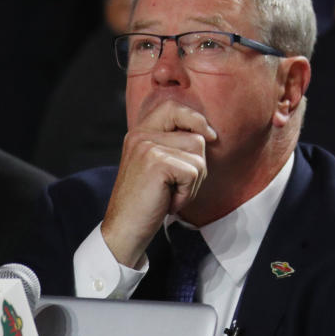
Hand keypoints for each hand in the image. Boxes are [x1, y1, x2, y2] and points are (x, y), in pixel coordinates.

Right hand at [101, 101, 216, 267]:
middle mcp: (141, 135)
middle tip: (177, 185)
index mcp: (139, 132)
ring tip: (170, 194)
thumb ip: (172, 146)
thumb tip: (210, 133)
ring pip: (198, 156)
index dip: (195, 118)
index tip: (210, 136)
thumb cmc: (145, 202)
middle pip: (196, 136)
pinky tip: (169, 202)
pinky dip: (187, 193)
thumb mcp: (155, 166)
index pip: (172, 106)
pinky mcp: (156, 162)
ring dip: (193, 182)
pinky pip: (194, 173)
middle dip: (197, 165)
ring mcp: (147, 146)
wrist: (124, 229)